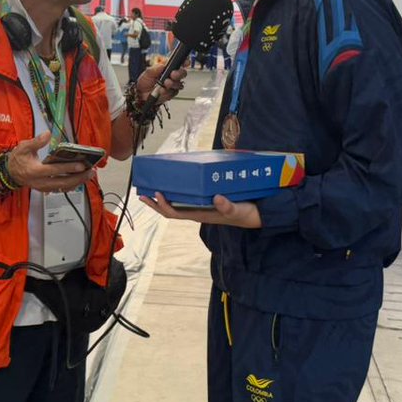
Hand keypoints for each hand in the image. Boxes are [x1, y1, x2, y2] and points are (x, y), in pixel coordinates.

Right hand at [5, 133, 95, 193]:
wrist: (10, 173)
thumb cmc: (17, 159)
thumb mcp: (23, 147)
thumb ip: (36, 141)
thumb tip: (47, 134)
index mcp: (35, 171)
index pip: (55, 170)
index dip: (69, 168)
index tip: (81, 165)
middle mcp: (40, 182)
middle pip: (63, 182)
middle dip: (78, 177)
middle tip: (90, 171)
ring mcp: (44, 188)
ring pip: (63, 187)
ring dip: (77, 182)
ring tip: (89, 175)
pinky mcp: (46, 189)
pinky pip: (61, 189)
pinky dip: (72, 185)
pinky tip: (80, 179)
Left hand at [135, 63, 186, 104]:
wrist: (142, 94)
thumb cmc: (145, 81)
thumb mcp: (148, 73)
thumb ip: (155, 69)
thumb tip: (162, 65)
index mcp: (167, 67)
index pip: (178, 63)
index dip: (184, 62)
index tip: (185, 62)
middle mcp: (172, 75)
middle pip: (182, 73)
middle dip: (179, 73)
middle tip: (173, 74)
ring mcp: (173, 84)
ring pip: (179, 83)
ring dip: (173, 84)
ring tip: (165, 83)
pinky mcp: (171, 93)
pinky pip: (174, 92)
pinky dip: (168, 91)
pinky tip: (162, 90)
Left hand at [141, 192, 261, 228]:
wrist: (258, 216)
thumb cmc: (247, 214)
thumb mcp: (239, 210)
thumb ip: (229, 206)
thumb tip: (217, 199)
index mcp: (201, 215)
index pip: (176, 213)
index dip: (163, 205)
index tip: (156, 193)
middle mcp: (198, 212)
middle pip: (171, 210)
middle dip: (155, 203)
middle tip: (142, 192)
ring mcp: (201, 208)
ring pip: (177, 205)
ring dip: (163, 199)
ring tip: (151, 189)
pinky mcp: (207, 203)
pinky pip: (187, 199)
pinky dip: (177, 193)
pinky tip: (175, 185)